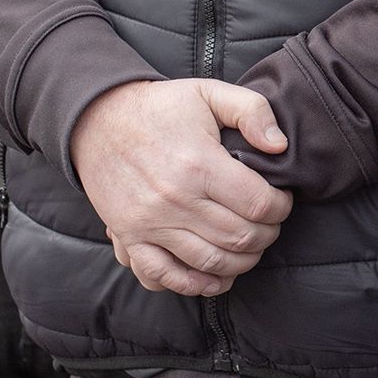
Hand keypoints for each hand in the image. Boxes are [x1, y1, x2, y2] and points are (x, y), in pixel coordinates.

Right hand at [67, 79, 292, 296]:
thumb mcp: (209, 92)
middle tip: (270, 224)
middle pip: (240, 237)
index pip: (258, 204)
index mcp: (199, 164)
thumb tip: (280, 145)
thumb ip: (252, 111)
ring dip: (242, 262)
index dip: (280, 207)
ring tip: (251, 247)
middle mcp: (175, 199)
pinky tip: (216, 277)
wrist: (97, 120)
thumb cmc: (160, 108)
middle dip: (267, 235)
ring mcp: (150, 223)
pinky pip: (164, 276)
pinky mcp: (130, 237)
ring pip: (211, 262)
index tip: (281, 201)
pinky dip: (195, 284)